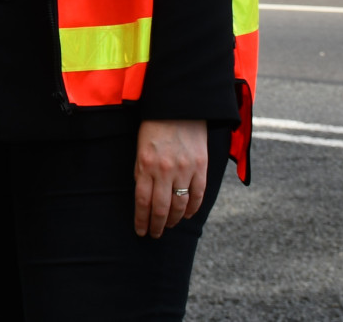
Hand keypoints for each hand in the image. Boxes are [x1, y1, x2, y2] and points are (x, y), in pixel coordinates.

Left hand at [133, 118, 207, 238]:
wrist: (180, 108)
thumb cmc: (155, 127)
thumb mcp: (141, 149)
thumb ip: (142, 172)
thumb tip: (144, 198)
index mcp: (146, 165)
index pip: (142, 201)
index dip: (142, 220)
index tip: (141, 231)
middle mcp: (165, 170)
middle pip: (161, 208)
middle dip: (157, 225)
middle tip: (155, 234)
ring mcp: (184, 169)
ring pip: (180, 205)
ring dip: (174, 220)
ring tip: (169, 226)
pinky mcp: (201, 167)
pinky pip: (198, 195)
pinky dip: (192, 208)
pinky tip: (187, 215)